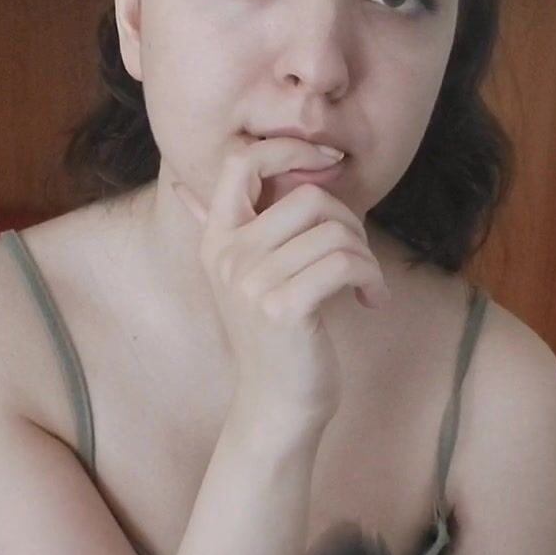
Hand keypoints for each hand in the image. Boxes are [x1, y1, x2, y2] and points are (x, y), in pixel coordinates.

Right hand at [172, 138, 389, 422]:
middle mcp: (227, 256)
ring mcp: (252, 282)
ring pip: (336, 231)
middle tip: (357, 258)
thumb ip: (220, 231)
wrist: (278, 405)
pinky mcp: (283, 307)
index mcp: (216, 240)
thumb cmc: (274, 339)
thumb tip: (183, 189)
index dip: (287, 148)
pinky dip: (372, 278)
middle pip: (309, 197)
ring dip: (366, 256)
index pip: (240, 163)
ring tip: (365, 283)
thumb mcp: (243, 280)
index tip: (327, 161)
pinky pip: (346, 262)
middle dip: (349, 223)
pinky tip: (371, 300)